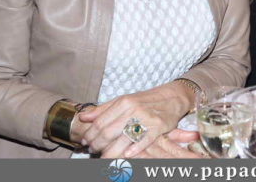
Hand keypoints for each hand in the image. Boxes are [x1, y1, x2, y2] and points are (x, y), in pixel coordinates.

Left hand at [78, 81, 193, 157]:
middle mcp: (133, 110)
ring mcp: (145, 119)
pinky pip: (142, 142)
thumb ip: (103, 109)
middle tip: (92, 151)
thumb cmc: (145, 100)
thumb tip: (84, 116)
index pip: (100, 122)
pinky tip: (125, 156)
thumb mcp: (123, 100)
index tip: (85, 141)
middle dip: (97, 145)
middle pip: (108, 133)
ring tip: (104, 158)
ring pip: (122, 141)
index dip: (90, 134)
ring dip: (110, 153)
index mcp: (123, 102)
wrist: (171, 97)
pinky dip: (133, 150)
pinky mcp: (157, 128)